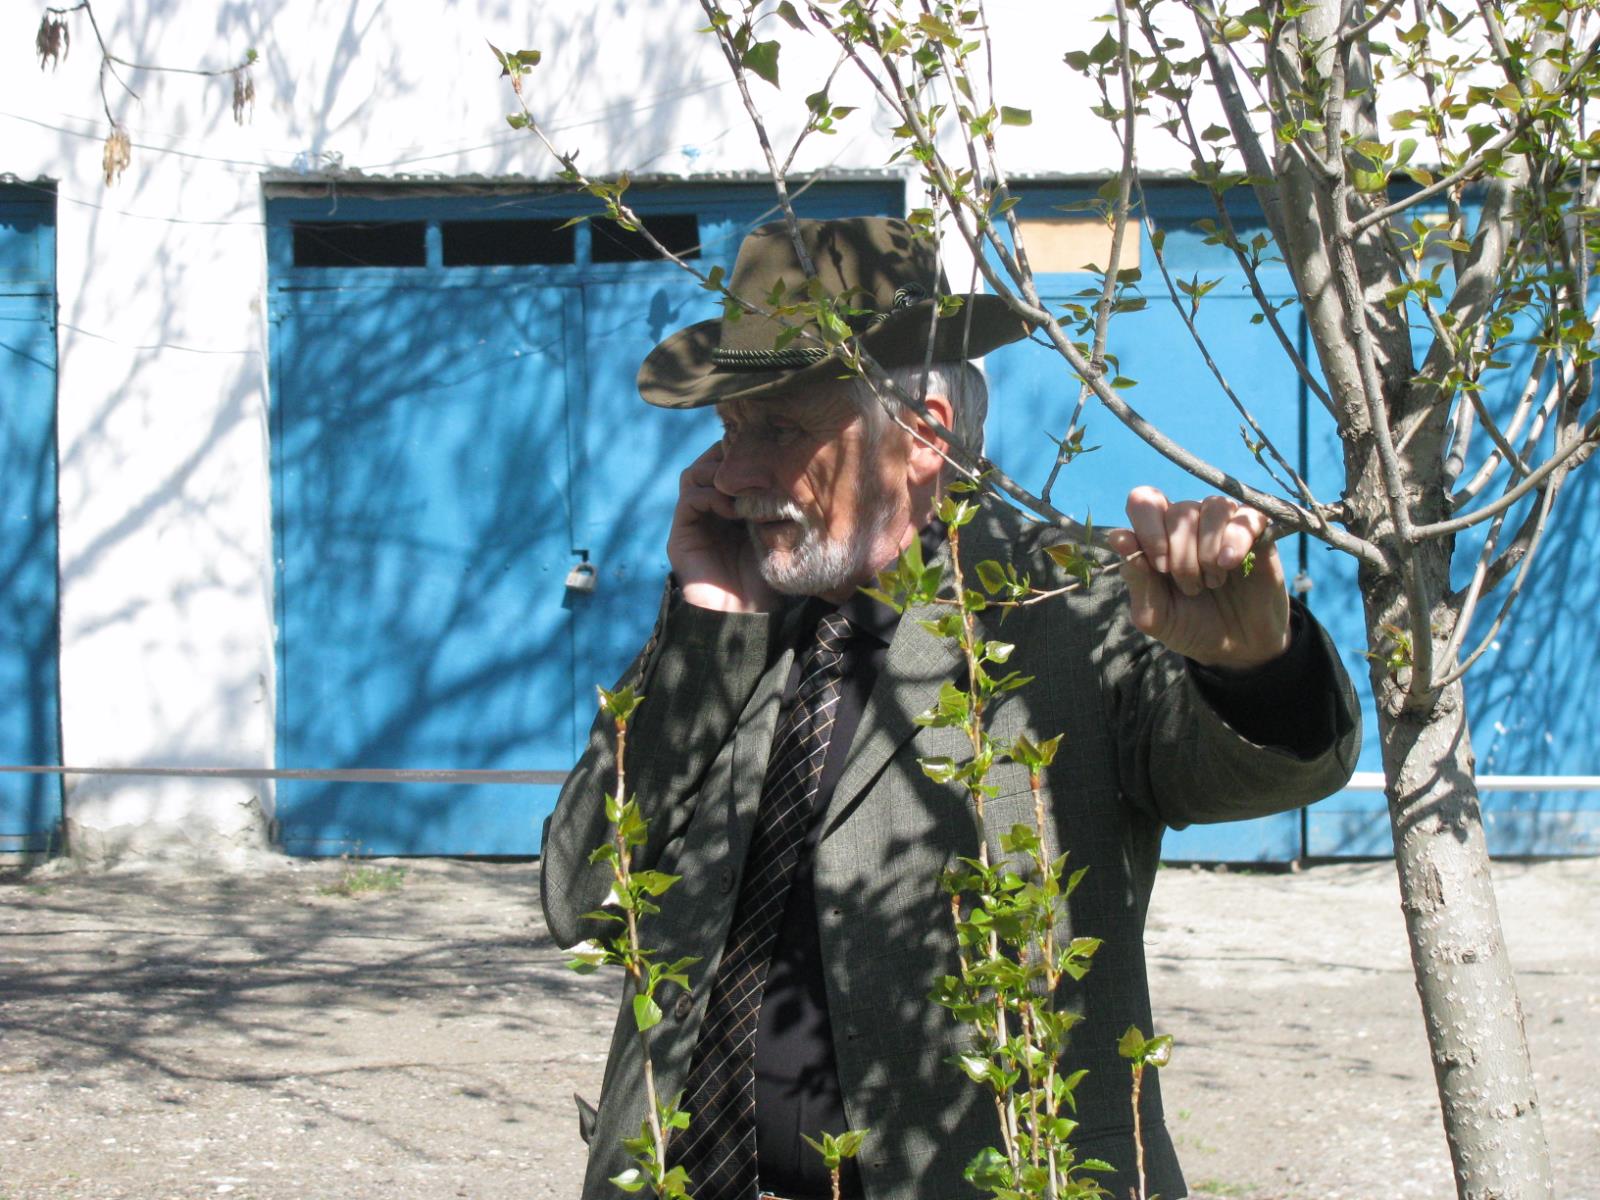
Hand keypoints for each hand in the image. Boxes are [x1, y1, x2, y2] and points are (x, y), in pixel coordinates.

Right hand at [666, 441, 779, 612]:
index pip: (726, 464)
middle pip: (706, 464)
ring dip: (717, 473)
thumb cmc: (766, 580)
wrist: (745, 616)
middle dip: (727, 457)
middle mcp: (707, 511)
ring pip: (692, 475)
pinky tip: (732, 509)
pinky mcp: (681, 536)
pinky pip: (688, 500)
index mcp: (729, 508)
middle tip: (751, 462)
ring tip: (742, 487)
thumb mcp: (773, 534)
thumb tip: (781, 464)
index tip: (765, 453)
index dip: (741, 453)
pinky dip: (709, 495)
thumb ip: (770, 502)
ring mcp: (692, 522)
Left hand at [1105, 487, 1289, 670]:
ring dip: (1208, 550)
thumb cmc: (1190, 626)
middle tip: (1190, 588)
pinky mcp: (1257, 532)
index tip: (1159, 566)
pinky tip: (1229, 563)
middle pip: (1179, 511)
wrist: (1237, 648)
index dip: (1148, 528)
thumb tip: (1117, 537)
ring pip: (1212, 507)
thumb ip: (1137, 578)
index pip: (1144, 500)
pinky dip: (1236, 538)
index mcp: (1158, 537)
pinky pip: (1246, 516)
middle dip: (1181, 555)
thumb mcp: (1155, 614)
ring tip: (1212, 581)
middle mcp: (1190, 524)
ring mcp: (1224, 525)